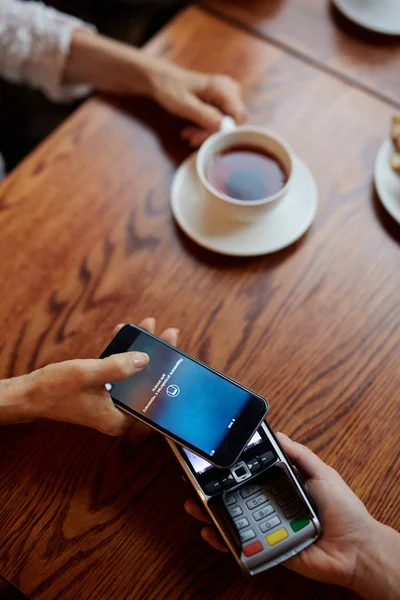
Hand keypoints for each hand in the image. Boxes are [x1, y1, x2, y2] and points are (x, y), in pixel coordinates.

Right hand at [0, 317, 178, 435]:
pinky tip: (125, 335)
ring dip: (139, 351)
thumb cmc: (54, 390)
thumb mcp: (88, 375)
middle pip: (146, 382)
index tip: (174, 348)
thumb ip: (117, 368)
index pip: (152, 394)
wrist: (29, 394)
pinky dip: (122, 355)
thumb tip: (145, 359)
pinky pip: (119, 372)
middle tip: (168, 333)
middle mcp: (119, 414)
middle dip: (156, 355)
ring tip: (148, 328)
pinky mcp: (103, 393)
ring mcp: (111, 403)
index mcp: (120, 419)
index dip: (165, 370)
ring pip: (133, 375)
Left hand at [149, 64, 246, 145]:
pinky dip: (206, 128)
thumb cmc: (170, 88)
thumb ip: (204, 115)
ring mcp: (227, 96)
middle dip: (212, 133)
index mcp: (223, 88)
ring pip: (226, 123)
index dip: (226, 131)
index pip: (239, 116)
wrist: (161, 79)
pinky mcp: (222, 102)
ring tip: (188, 134)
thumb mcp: (185, 104)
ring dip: (206, 133)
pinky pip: (220, 120)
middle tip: (191, 138)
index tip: (206, 139)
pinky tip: (192, 130)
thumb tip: (223, 127)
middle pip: (233, 121)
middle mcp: (230, 90)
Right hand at [185, 433, 374, 584]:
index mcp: (282, 485)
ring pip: (234, 518)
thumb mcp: (322, 473)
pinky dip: (224, 541)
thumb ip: (300, 455)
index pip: (252, 474)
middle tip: (193, 481)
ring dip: (210, 512)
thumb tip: (278, 434)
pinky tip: (209, 532)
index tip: (213, 460)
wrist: (355, 548)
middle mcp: (271, 504)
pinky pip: (243, 545)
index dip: (232, 468)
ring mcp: (268, 527)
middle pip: (236, 495)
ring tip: (193, 504)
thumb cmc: (343, 509)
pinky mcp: (268, 549)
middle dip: (212, 489)